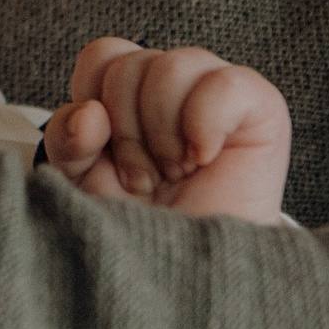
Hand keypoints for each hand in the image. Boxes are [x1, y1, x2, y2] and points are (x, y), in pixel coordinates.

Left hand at [46, 38, 292, 222]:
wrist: (185, 272)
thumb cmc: (139, 223)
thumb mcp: (82, 180)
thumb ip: (68, 140)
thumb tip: (90, 114)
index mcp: (132, 88)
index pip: (102, 56)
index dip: (94, 104)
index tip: (108, 155)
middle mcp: (175, 81)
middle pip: (130, 65)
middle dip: (127, 133)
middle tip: (146, 178)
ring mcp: (217, 89)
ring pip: (170, 68)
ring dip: (163, 135)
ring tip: (174, 172)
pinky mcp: (260, 105)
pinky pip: (224, 83)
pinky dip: (205, 124)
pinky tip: (204, 159)